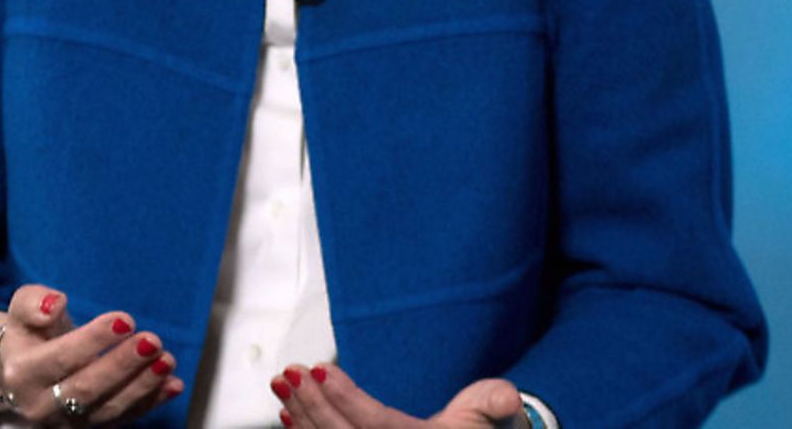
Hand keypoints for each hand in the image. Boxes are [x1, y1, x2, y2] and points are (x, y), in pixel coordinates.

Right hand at [0, 284, 183, 425]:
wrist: (23, 371)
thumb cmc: (30, 333)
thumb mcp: (22, 308)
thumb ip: (34, 302)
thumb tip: (54, 303)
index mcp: (21, 374)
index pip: (61, 359)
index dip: (94, 340)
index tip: (125, 321)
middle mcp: (41, 405)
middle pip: (86, 389)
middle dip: (122, 365)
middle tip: (152, 342)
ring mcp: (66, 422)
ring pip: (107, 410)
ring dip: (142, 386)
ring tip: (167, 360)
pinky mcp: (88, 428)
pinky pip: (122, 419)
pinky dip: (150, 402)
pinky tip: (172, 384)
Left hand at [271, 363, 523, 428]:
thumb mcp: (496, 413)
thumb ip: (495, 401)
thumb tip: (508, 397)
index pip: (378, 426)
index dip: (346, 398)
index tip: (319, 369)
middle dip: (313, 406)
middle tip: (290, 374)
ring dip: (303, 419)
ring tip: (283, 386)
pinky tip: (289, 416)